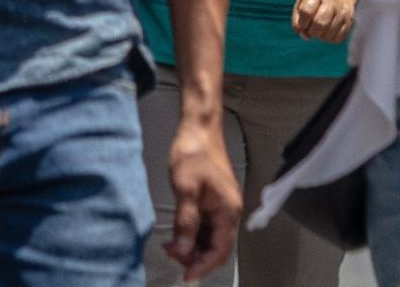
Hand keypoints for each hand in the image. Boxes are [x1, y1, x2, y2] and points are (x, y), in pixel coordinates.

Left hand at [164, 117, 241, 280]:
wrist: (198, 128)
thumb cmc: (193, 154)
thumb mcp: (185, 188)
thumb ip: (185, 222)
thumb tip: (182, 251)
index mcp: (228, 210)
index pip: (220, 250)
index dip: (202, 266)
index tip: (184, 275)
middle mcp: (229, 211)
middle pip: (217, 247)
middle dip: (195, 257)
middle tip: (171, 257)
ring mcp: (222, 206)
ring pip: (211, 237)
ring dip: (192, 246)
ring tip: (170, 247)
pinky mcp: (214, 200)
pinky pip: (206, 226)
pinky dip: (193, 234)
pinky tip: (176, 234)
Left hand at [292, 0, 355, 43]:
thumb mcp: (303, 0)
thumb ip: (297, 20)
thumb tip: (306, 37)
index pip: (306, 12)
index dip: (302, 22)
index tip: (303, 22)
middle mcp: (333, 0)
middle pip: (319, 24)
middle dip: (312, 31)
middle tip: (312, 27)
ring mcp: (343, 11)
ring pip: (328, 34)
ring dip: (321, 36)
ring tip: (320, 29)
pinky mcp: (351, 20)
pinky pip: (338, 38)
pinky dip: (330, 38)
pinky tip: (328, 31)